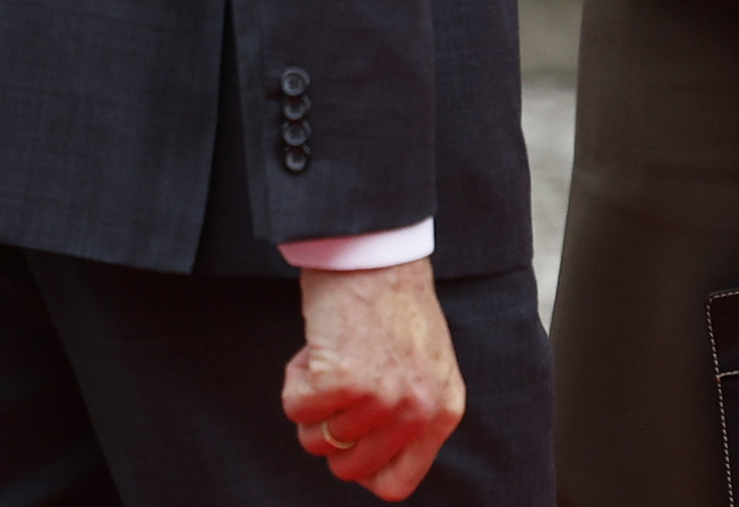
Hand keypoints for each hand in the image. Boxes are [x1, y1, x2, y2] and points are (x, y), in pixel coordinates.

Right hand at [285, 260, 465, 497]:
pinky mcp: (342, 382)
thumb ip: (410, 417)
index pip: (395, 484)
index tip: (352, 438)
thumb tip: (375, 472)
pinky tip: (318, 348)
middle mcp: (417, 410)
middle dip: (331, 431)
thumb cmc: (392, 310)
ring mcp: (381, 397)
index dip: (363, 466)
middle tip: (343, 383)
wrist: (375, 254)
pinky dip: (295, 380)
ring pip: (315, 439)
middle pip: (347, 469)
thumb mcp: (424, 369)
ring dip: (314, 400)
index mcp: (443, 412)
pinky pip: (295, 409)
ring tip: (337, 354)